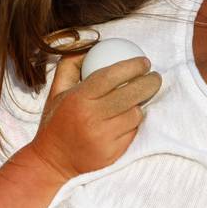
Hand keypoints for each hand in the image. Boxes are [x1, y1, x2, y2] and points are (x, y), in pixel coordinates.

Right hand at [30, 54, 160, 178]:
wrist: (52, 161)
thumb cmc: (56, 121)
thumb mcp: (56, 90)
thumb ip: (71, 65)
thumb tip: (92, 46)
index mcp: (78, 99)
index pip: (112, 75)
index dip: (133, 66)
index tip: (144, 62)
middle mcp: (92, 118)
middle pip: (131, 94)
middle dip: (150, 82)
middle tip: (154, 77)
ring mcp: (103, 138)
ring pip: (136, 114)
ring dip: (139, 105)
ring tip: (136, 100)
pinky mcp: (112, 153)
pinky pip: (133, 132)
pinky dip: (133, 124)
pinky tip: (128, 119)